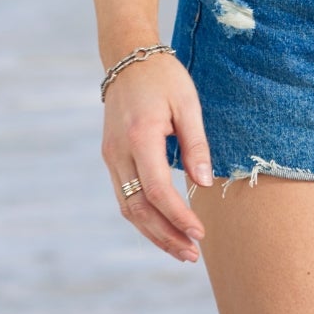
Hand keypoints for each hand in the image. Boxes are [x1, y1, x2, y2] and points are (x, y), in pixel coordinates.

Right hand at [101, 54, 211, 262]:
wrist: (126, 59)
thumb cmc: (163, 78)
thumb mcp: (188, 104)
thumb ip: (196, 145)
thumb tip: (202, 184)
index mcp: (139, 136)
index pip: (155, 189)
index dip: (177, 216)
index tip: (199, 233)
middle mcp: (118, 151)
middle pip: (138, 208)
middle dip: (165, 235)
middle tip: (192, 254)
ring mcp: (110, 157)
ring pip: (128, 208)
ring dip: (154, 233)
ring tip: (181, 250)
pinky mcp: (111, 158)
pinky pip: (125, 196)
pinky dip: (144, 218)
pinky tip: (164, 229)